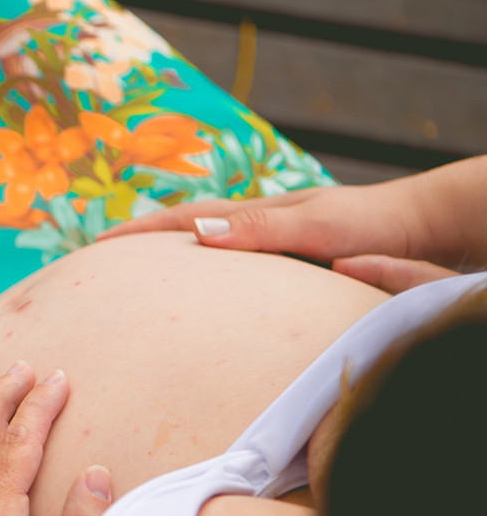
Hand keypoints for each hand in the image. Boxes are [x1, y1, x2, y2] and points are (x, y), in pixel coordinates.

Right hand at [96, 182, 459, 293]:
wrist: (420, 228)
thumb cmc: (373, 226)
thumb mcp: (315, 226)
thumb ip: (260, 228)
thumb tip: (197, 231)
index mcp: (254, 214)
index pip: (181, 219)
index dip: (137, 234)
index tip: (95, 248)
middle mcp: (254, 228)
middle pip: (183, 232)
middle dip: (140, 247)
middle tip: (99, 265)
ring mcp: (267, 247)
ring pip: (204, 254)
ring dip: (166, 264)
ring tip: (132, 284)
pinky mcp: (282, 270)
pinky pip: (227, 276)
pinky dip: (200, 281)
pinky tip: (195, 301)